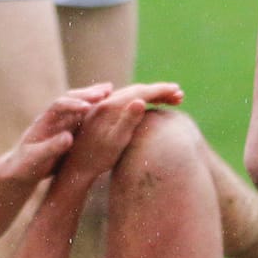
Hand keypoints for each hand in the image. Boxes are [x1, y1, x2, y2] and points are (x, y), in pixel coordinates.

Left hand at [2, 83, 111, 185]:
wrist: (21, 170)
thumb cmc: (24, 166)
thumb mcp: (35, 159)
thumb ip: (50, 148)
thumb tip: (68, 137)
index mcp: (44, 122)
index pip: (58, 106)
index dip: (73, 104)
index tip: (88, 107)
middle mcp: (54, 118)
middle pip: (71, 99)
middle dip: (87, 94)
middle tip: (106, 91)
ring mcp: (62, 123)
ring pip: (79, 105)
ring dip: (93, 97)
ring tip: (111, 90)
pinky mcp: (69, 130)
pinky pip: (83, 116)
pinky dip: (95, 109)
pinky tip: (109, 105)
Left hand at [54, 80, 184, 190]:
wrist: (76, 166)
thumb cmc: (97, 157)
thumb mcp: (115, 142)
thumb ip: (127, 121)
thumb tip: (141, 101)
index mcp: (111, 106)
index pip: (140, 92)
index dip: (161, 90)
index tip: (178, 90)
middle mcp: (107, 102)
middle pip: (138, 90)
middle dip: (160, 91)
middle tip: (180, 96)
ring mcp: (105, 107)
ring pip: (132, 95)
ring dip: (152, 95)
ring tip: (171, 100)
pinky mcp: (104, 114)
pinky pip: (127, 101)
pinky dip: (142, 100)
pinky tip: (149, 106)